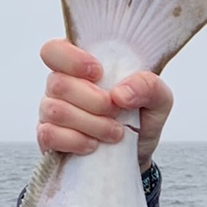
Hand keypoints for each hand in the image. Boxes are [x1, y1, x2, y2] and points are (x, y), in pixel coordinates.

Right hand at [38, 39, 173, 172]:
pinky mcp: (48, 137)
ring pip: (56, 110)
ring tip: (115, 132)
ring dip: (91, 124)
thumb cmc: (141, 118)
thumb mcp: (158, 99)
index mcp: (80, 65)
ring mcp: (50, 111)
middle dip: (93, 101)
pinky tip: (93, 144)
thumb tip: (121, 93)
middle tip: (116, 111)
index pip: (54, 50)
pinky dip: (75, 141)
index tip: (99, 73)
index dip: (72, 60)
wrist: (136, 155)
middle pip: (58, 83)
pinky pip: (48, 135)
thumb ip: (149, 86)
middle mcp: (60, 85)